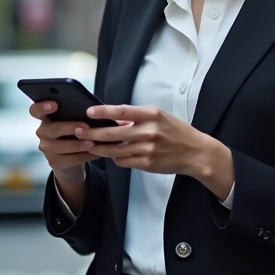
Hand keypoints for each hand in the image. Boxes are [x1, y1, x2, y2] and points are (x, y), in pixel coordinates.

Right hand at [29, 101, 97, 179]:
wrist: (71, 158)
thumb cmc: (74, 134)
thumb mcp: (72, 122)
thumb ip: (75, 115)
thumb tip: (90, 110)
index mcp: (45, 118)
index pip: (35, 110)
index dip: (42, 107)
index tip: (55, 104)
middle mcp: (42, 132)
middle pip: (54, 129)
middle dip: (71, 127)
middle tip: (87, 126)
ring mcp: (46, 148)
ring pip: (63, 146)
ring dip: (80, 144)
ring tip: (94, 143)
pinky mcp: (53, 162)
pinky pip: (70, 159)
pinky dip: (85, 156)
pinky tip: (96, 153)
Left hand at [78, 105, 234, 195]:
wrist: (196, 153)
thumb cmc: (176, 132)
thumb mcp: (159, 117)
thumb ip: (137, 117)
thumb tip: (114, 117)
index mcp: (152, 115)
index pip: (121, 111)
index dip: (102, 112)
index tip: (89, 112)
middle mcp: (149, 132)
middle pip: (113, 133)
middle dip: (92, 133)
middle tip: (79, 131)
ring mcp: (147, 149)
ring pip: (114, 150)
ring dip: (98, 148)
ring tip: (88, 144)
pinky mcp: (146, 164)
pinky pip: (123, 161)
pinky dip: (115, 158)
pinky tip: (110, 154)